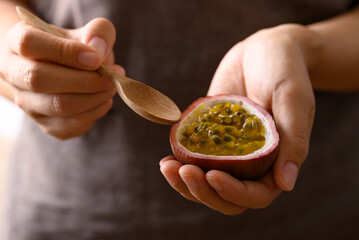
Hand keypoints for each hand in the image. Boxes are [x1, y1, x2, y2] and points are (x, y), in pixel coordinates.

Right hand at [0, 18, 124, 138]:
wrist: (64, 72)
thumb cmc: (76, 50)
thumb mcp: (87, 33)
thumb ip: (98, 32)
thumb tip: (99, 51)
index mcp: (17, 42)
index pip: (29, 43)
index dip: (65, 52)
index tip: (96, 58)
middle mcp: (14, 73)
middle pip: (40, 80)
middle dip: (84, 80)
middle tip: (111, 78)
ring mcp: (27, 102)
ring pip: (58, 105)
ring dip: (94, 98)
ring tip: (111, 87)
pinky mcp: (45, 124)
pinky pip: (70, 125)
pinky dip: (95, 112)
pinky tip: (104, 100)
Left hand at [160, 24, 314, 214]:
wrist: (263, 50)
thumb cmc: (285, 71)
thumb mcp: (294, 100)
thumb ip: (294, 141)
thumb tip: (286, 185)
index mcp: (276, 162)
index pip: (256, 195)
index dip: (234, 192)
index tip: (213, 175)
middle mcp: (251, 163)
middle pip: (226, 197)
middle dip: (204, 191)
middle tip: (184, 171)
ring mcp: (228, 152)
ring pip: (206, 184)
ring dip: (186, 184)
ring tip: (167, 168)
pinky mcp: (209, 136)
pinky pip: (194, 159)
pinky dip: (180, 163)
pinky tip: (167, 158)